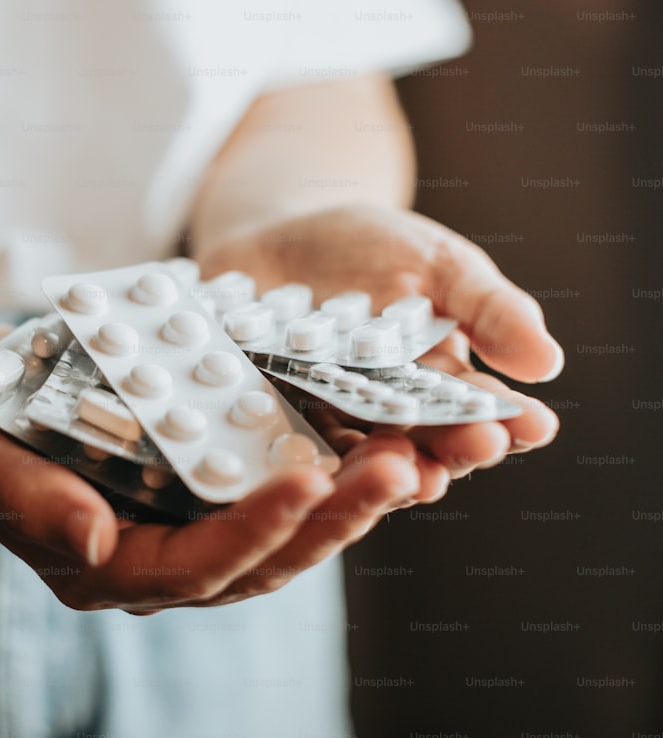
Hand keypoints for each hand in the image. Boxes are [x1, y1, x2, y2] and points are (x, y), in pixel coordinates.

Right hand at [0, 381, 429, 612]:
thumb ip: (33, 504)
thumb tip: (95, 543)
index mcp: (108, 567)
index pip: (195, 566)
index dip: (253, 530)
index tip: (307, 480)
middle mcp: (162, 560)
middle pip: (262, 561)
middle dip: (331, 518)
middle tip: (397, 467)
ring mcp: (192, 527)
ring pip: (286, 535)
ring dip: (348, 499)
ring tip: (405, 452)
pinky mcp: (212, 488)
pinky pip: (280, 491)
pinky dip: (330, 470)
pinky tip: (371, 435)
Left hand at [196, 203, 561, 480]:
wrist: (277, 231)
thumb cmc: (371, 247)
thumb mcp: (438, 264)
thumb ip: (488, 310)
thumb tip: (547, 362)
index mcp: (434, 385)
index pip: (476, 412)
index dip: (507, 421)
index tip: (535, 424)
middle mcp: (381, 414)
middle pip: (421, 444)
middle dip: (451, 447)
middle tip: (477, 447)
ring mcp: (323, 415)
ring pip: (355, 455)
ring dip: (381, 466)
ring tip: (406, 466)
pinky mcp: (268, 410)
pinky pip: (283, 435)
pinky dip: (300, 447)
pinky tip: (315, 455)